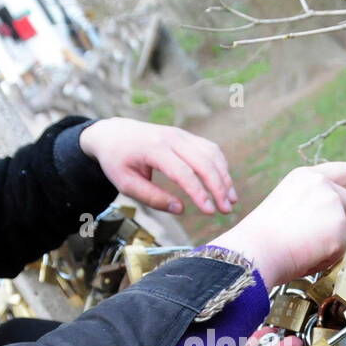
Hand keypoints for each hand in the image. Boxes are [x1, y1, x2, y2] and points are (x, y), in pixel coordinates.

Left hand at [79, 118, 236, 214]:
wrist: (114, 133)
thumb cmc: (117, 161)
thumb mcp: (125, 184)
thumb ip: (152, 198)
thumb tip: (180, 209)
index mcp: (154, 149)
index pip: (183, 172)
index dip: (199, 193)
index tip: (209, 211)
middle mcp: (171, 138)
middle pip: (204, 162)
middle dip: (219, 187)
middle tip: (227, 210)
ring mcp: (181, 134)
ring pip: (211, 154)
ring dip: (224, 177)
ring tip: (231, 200)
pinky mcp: (187, 136)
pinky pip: (210, 149)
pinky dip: (220, 166)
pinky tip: (224, 184)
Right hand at [208, 163, 345, 286]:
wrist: (254, 251)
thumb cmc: (260, 238)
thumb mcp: (285, 206)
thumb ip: (310, 204)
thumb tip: (328, 218)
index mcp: (305, 177)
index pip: (345, 171)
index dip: (343, 190)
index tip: (333, 209)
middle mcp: (321, 183)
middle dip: (341, 223)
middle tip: (316, 240)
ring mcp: (332, 203)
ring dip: (334, 241)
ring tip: (305, 250)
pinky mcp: (339, 227)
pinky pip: (341, 250)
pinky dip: (327, 259)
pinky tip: (304, 259)